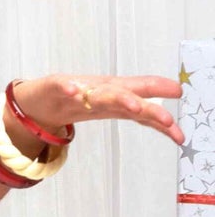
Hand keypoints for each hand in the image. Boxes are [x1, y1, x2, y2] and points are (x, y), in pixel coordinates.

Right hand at [8, 74, 184, 150]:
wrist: (37, 99)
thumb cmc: (74, 100)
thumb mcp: (107, 107)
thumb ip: (136, 113)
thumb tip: (169, 123)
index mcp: (114, 97)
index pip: (142, 105)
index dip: (160, 117)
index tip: (179, 130)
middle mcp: (100, 91)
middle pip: (128, 98)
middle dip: (148, 108)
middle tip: (167, 119)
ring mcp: (79, 88)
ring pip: (101, 93)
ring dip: (119, 98)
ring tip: (134, 106)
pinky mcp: (55, 86)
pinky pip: (62, 86)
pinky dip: (68, 88)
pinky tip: (75, 92)